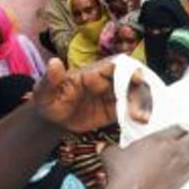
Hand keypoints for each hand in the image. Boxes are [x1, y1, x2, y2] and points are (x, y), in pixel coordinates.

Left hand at [34, 58, 152, 132]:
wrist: (53, 119)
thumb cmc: (48, 100)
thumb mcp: (45, 91)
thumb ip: (50, 78)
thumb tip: (54, 63)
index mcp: (94, 72)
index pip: (117, 66)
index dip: (130, 71)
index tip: (136, 81)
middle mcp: (108, 82)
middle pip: (133, 80)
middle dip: (141, 92)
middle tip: (141, 112)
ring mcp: (114, 96)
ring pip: (136, 95)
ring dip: (143, 106)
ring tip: (141, 120)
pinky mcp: (116, 111)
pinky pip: (132, 111)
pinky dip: (140, 116)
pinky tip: (141, 125)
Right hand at [98, 125, 188, 188]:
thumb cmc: (125, 179)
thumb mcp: (112, 157)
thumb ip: (110, 149)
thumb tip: (103, 147)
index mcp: (157, 139)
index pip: (176, 128)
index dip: (177, 132)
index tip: (175, 136)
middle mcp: (173, 148)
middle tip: (187, 145)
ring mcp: (183, 163)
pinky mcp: (187, 178)